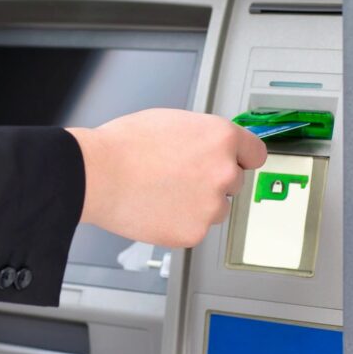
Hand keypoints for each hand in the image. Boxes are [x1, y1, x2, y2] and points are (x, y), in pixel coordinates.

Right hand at [67, 109, 266, 247]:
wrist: (97, 174)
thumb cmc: (123, 145)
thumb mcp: (171, 121)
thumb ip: (200, 136)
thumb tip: (208, 146)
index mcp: (220, 138)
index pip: (255, 153)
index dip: (241, 157)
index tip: (236, 163)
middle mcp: (223, 171)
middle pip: (234, 182)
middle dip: (211, 181)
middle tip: (180, 177)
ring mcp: (210, 205)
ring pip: (215, 209)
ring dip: (197, 204)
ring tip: (163, 192)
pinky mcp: (193, 232)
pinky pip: (194, 229)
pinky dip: (179, 222)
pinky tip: (157, 208)